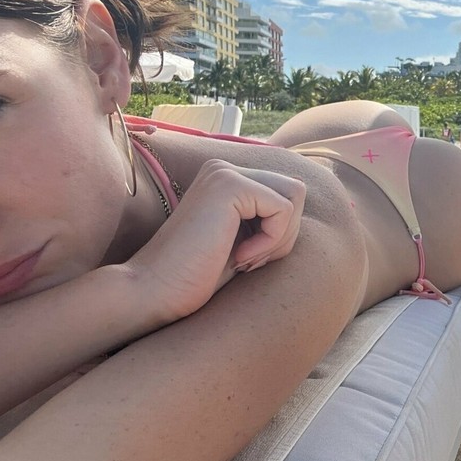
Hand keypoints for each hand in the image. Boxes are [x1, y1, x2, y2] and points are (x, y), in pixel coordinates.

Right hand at [126, 159, 306, 320]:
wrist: (155, 292)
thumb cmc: (198, 277)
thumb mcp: (245, 243)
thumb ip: (270, 218)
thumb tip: (306, 194)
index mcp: (227, 179)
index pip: (288, 194)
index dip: (280, 233)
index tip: (246, 258)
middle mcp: (224, 168)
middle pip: (296, 191)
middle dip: (284, 234)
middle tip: (247, 260)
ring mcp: (224, 172)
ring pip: (294, 196)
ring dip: (278, 237)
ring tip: (242, 258)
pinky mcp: (228, 185)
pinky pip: (284, 208)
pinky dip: (270, 240)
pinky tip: (238, 257)